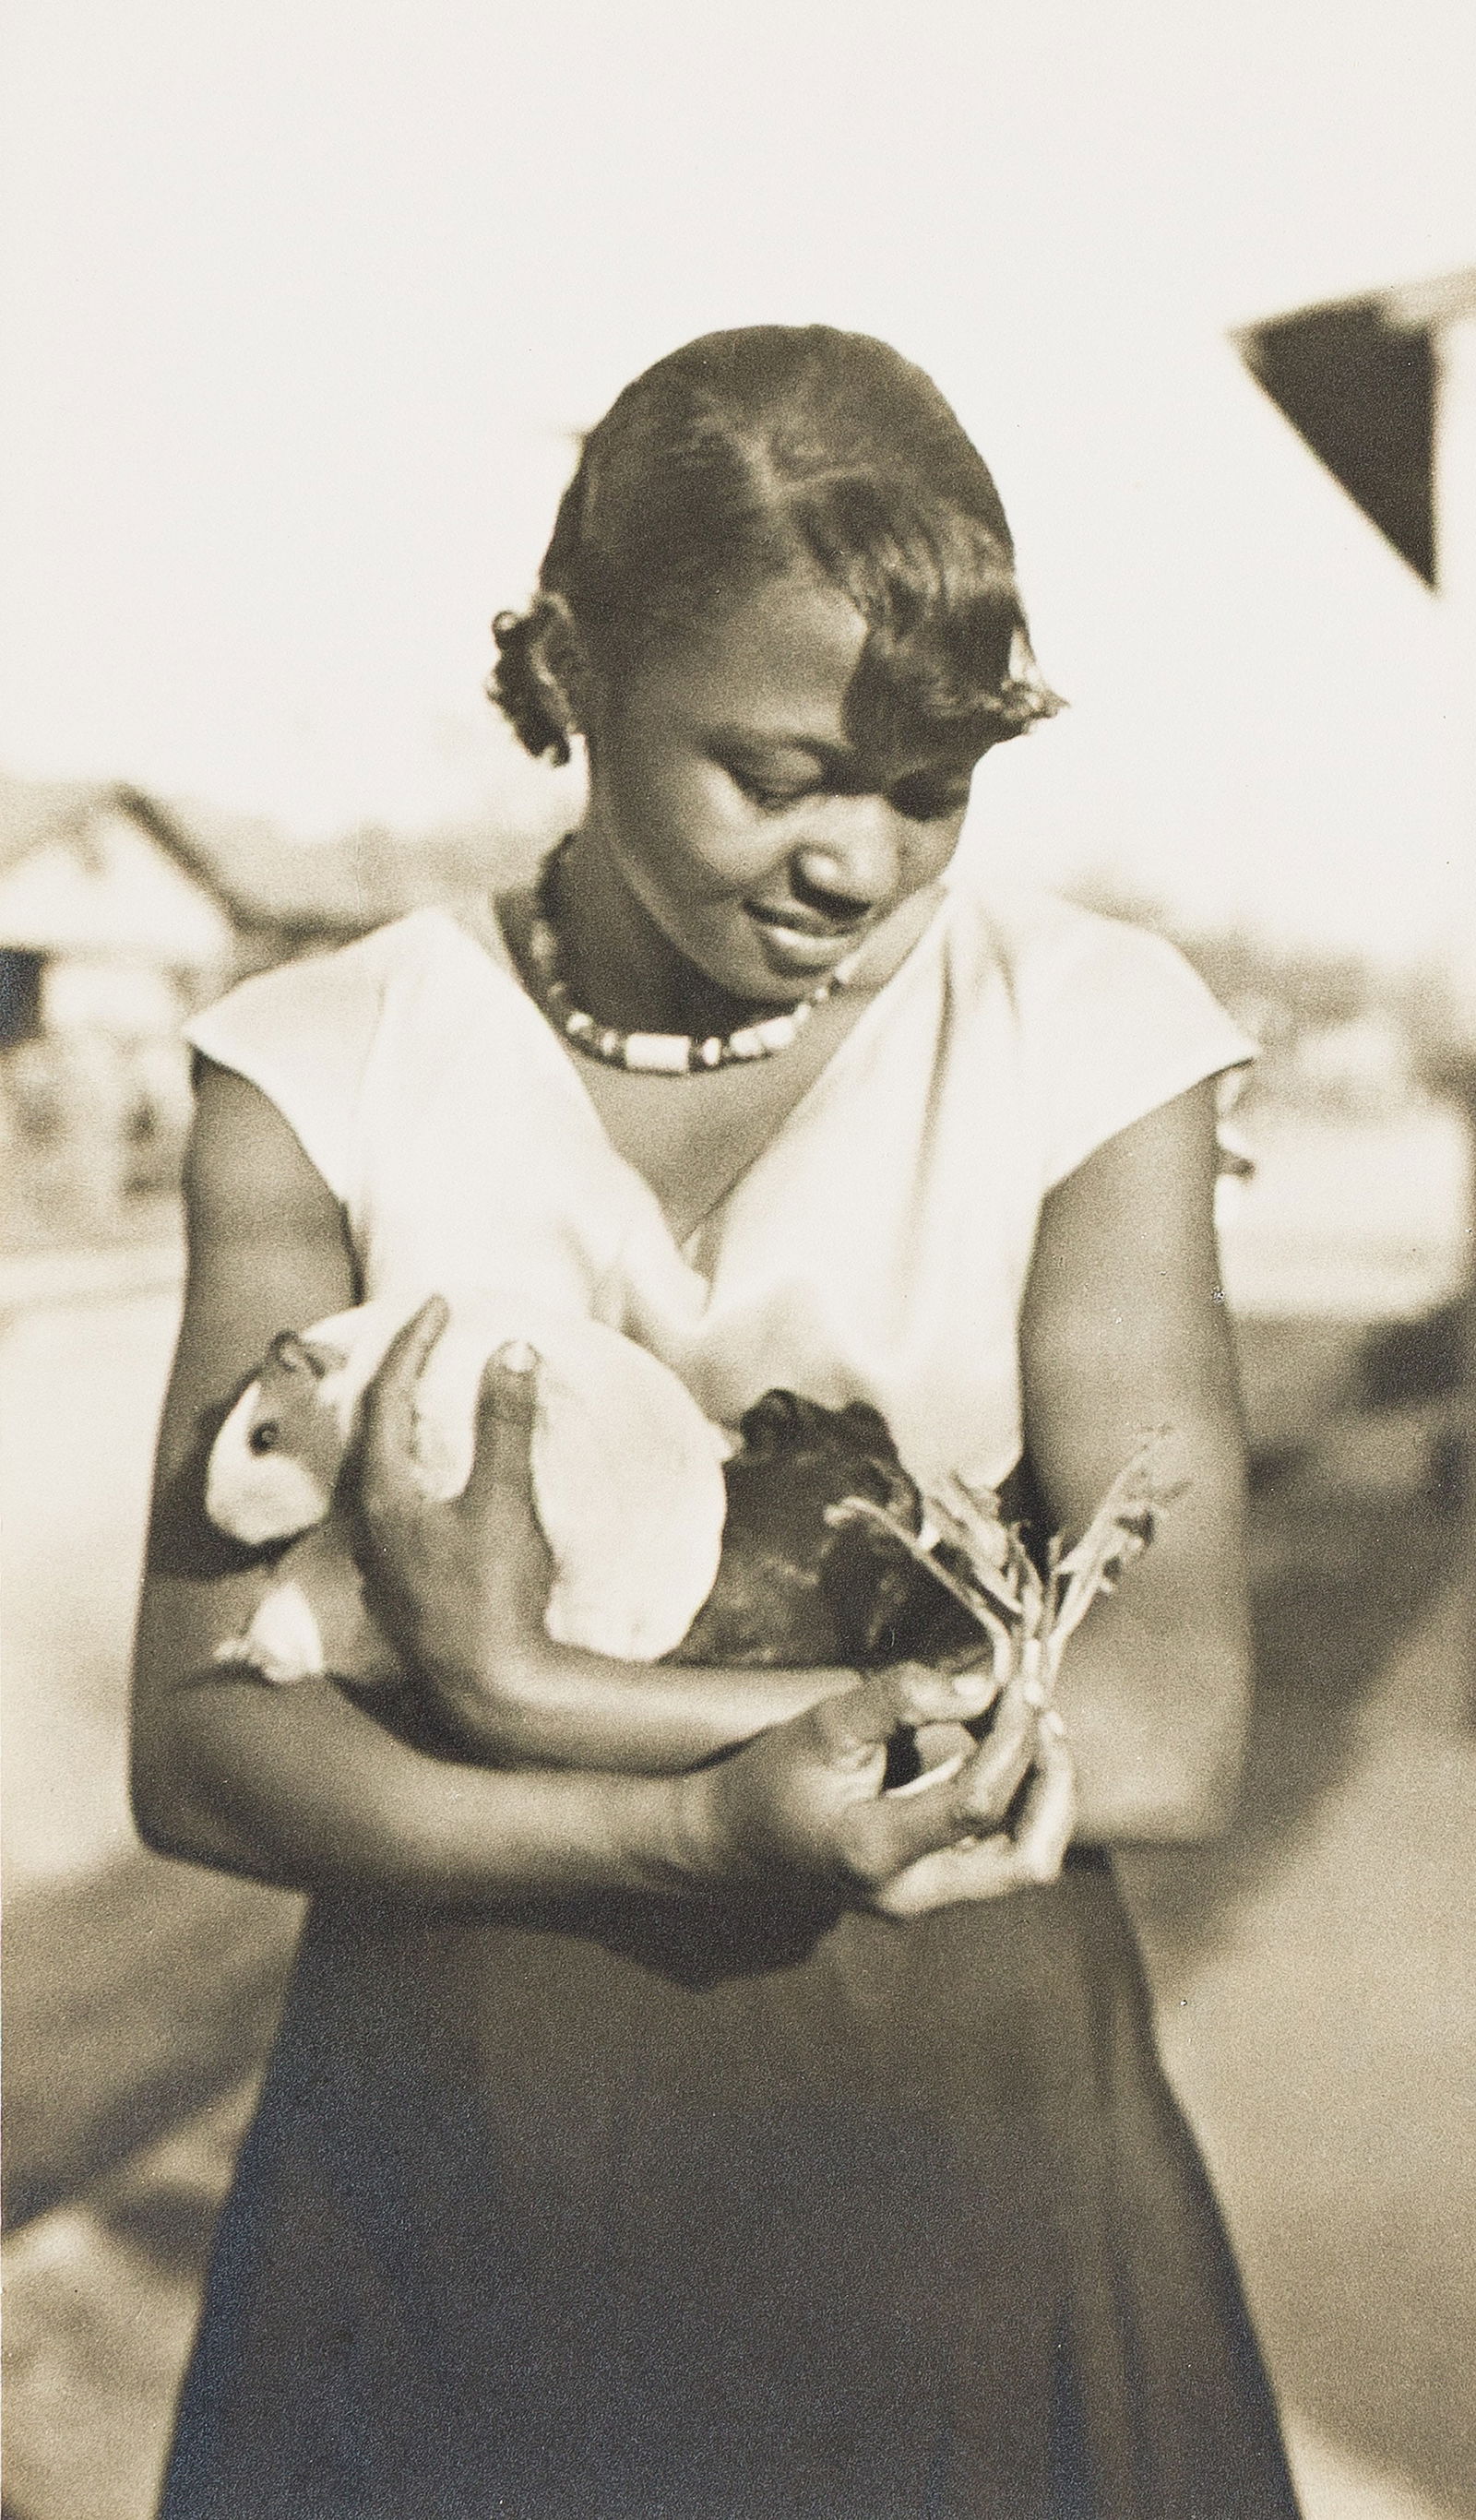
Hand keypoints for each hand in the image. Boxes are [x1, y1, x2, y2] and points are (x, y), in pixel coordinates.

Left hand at [353, 1296, 555, 1750]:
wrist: (494, 1691)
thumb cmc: (496, 1594)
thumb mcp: (505, 1501)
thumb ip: (505, 1424)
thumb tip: (511, 1348)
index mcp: (386, 1497)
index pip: (387, 1397)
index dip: (411, 1343)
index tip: (438, 1300)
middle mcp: (372, 1527)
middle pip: (371, 1431)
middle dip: (396, 1378)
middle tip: (424, 1337)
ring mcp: (385, 1563)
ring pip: (381, 1473)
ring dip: (403, 1426)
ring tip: (431, 1396)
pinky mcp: (407, 1590)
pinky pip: (400, 1507)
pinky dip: (417, 1469)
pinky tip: (440, 1477)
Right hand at [682, 1658, 1030, 1906]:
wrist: (737, 1842)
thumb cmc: (776, 1776)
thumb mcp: (825, 1723)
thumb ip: (900, 1699)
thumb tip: (983, 1684)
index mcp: (875, 1852)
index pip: (976, 1803)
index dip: (1012, 1738)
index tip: (1019, 1680)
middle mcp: (913, 1893)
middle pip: (1028, 1860)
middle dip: (1054, 1781)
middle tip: (1043, 1710)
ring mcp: (929, 1901)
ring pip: (1028, 1863)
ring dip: (1047, 1792)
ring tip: (1037, 1723)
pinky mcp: (938, 1891)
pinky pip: (1006, 1854)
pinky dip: (1025, 1802)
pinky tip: (1013, 1748)